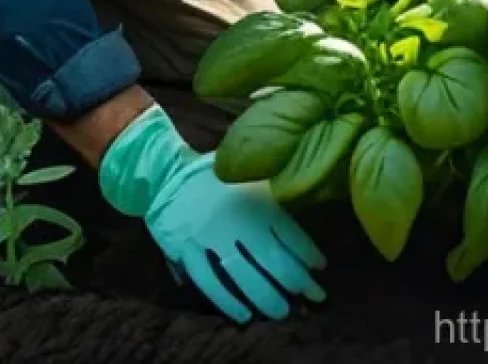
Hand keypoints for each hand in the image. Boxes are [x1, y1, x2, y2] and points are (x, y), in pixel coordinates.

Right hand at [98, 104, 326, 323]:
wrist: (167, 173)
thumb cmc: (214, 176)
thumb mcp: (248, 177)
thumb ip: (272, 200)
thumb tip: (298, 230)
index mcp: (252, 196)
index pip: (287, 230)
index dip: (307, 252)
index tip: (320, 268)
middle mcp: (234, 217)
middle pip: (270, 257)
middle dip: (295, 282)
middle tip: (312, 298)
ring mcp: (209, 235)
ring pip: (242, 273)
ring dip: (265, 296)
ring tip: (282, 312)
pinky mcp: (187, 248)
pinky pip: (209, 280)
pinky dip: (227, 301)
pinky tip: (243, 315)